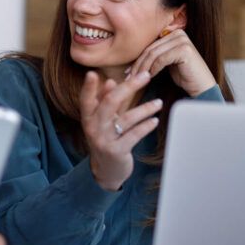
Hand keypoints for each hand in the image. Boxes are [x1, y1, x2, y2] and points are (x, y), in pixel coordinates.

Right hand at [80, 70, 162, 191]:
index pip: (86, 99)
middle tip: (146, 75)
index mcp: (88, 118)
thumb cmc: (106, 139)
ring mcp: (105, 140)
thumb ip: (104, 101)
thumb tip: (110, 81)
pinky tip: (154, 120)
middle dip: (129, 87)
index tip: (92, 73)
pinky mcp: (117, 151)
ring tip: (159, 103)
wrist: (106, 171)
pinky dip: (145, 126)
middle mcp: (93, 128)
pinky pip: (134, 135)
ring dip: (145, 109)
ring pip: (126, 119)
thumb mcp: (102, 121)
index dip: (88, 87)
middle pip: (110, 102)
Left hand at [130, 29, 215, 96]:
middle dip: (139, 64)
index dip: (138, 59)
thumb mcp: (167, 62)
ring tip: (137, 79)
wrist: (202, 86)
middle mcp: (179, 33)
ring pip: (154, 54)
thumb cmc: (184, 75)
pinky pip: (161, 59)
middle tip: (129, 77)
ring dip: (144, 68)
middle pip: (151, 49)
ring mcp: (182, 40)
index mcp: (174, 33)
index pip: (150, 45)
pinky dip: (153, 69)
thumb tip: (133, 60)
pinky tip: (149, 77)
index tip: (128, 71)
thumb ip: (156, 55)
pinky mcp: (184, 49)